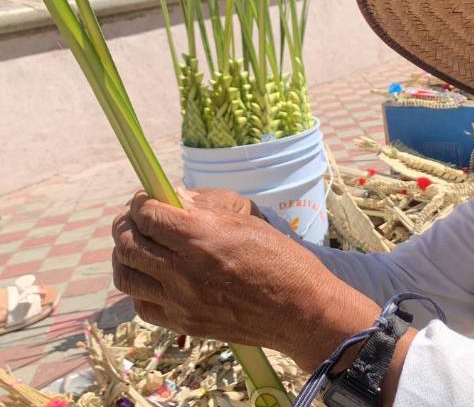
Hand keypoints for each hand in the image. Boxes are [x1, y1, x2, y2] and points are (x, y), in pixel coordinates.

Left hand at [112, 191, 379, 369]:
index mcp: (203, 236)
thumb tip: (174, 199)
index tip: (145, 199)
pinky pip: (141, 305)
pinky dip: (139, 288)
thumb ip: (205, 209)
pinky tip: (154, 278)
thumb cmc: (282, 260)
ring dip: (125, 257)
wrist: (300, 311)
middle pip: (127, 243)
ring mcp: (181, 300)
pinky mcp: (184, 323)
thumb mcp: (248, 222)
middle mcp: (184, 269)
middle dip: (125, 225)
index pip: (146, 215)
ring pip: (125, 275)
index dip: (140, 203)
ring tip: (138, 248)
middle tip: (135, 220)